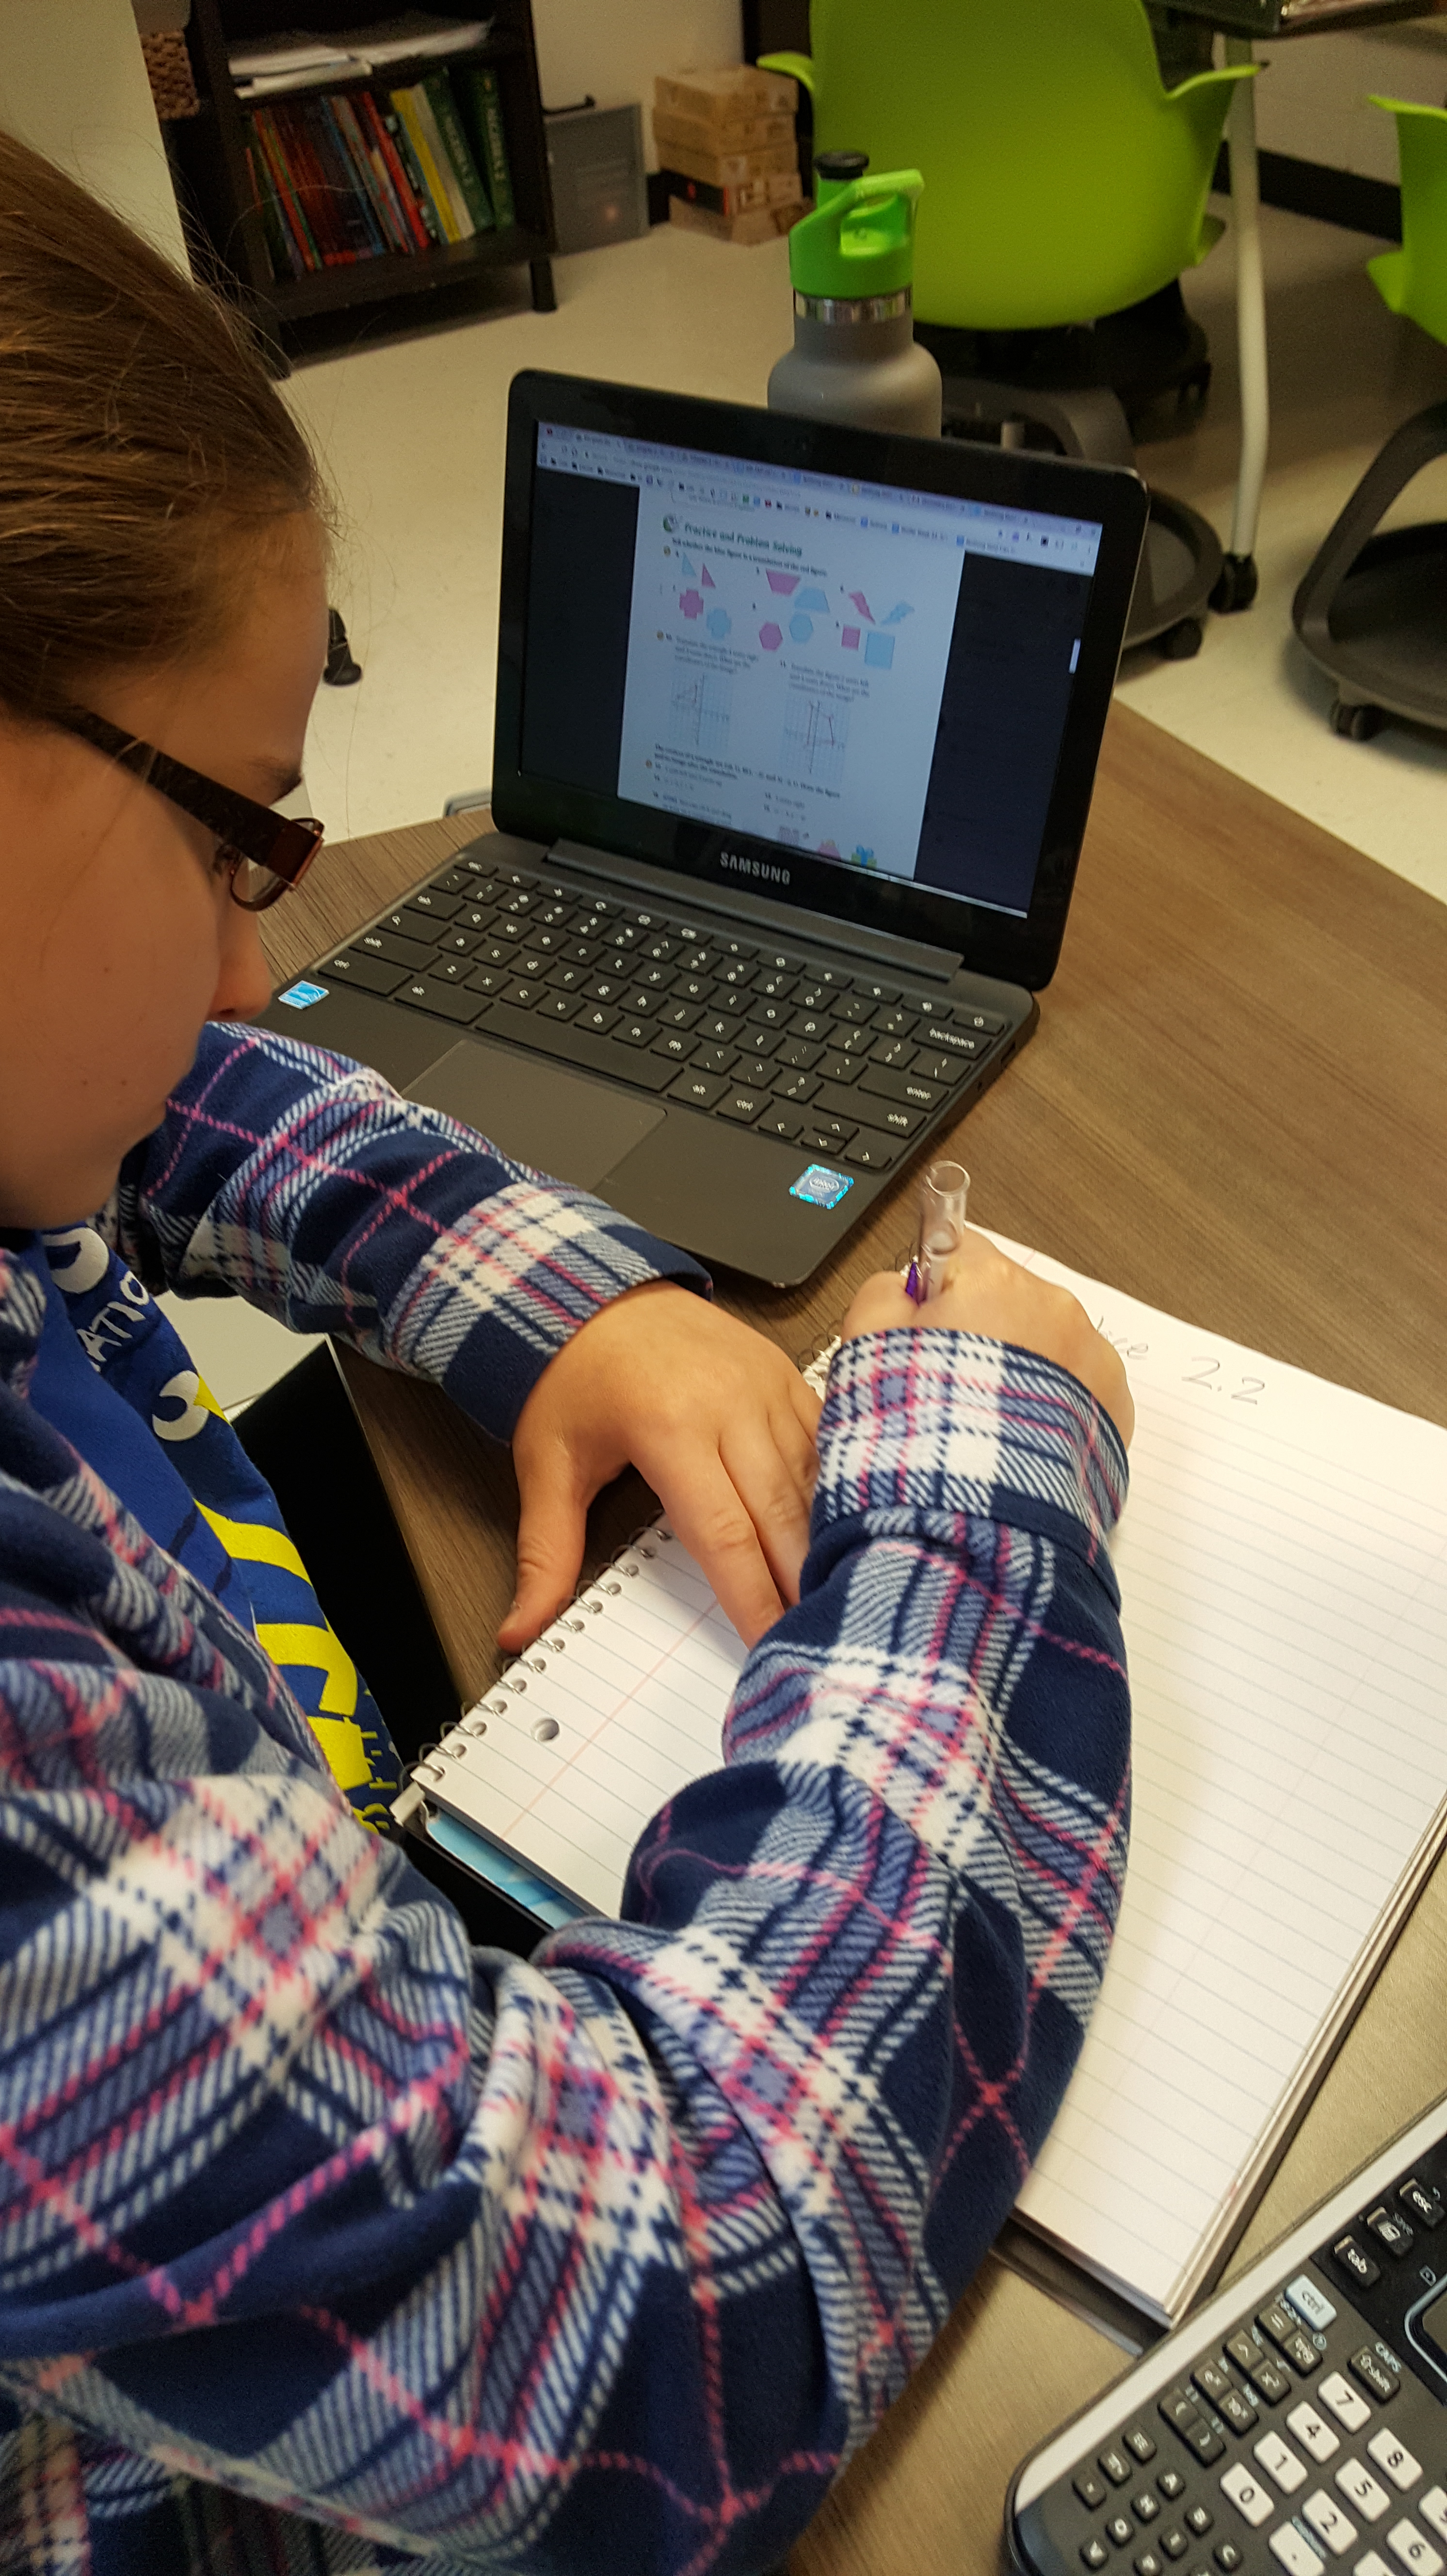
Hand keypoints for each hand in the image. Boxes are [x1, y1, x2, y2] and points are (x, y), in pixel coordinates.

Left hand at [500, 1282, 822, 1652]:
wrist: (589, 1291)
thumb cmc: (572, 1375)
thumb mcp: (547, 1464)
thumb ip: (545, 1554)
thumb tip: (519, 1630)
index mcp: (670, 1427)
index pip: (725, 1534)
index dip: (753, 1596)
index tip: (771, 1642)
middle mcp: (728, 1403)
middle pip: (782, 1511)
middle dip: (804, 1578)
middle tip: (824, 1631)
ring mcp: (763, 1384)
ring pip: (813, 1475)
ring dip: (828, 1535)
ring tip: (848, 1589)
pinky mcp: (782, 1372)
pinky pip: (824, 1436)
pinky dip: (836, 1483)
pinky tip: (848, 1522)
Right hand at [841, 1229, 1134, 1447]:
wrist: (972, 1521)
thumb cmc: (919, 1437)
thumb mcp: (863, 1353)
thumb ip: (881, 1296)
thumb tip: (902, 1288)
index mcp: (991, 1282)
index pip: (958, 1248)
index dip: (933, 1289)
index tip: (922, 1326)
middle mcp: (1053, 1308)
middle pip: (1006, 1298)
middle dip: (980, 1333)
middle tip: (947, 1390)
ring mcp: (1093, 1357)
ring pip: (1045, 1344)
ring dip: (1019, 1371)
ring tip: (984, 1426)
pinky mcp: (1116, 1406)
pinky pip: (1078, 1387)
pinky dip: (1052, 1407)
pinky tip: (1016, 1443)